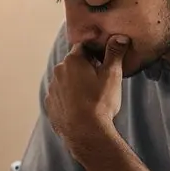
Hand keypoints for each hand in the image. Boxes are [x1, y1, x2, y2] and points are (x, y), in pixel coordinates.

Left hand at [44, 37, 127, 158]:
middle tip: (100, 82)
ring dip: (76, 84)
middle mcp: (58, 71)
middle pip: (74, 63)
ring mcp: (52, 89)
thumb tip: (119, 37)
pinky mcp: (50, 105)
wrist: (86, 133)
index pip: (84, 47)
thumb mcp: (112, 75)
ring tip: (91, 98)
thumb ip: (115, 53)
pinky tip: (81, 108)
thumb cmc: (100, 103)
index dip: (95, 54)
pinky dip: (69, 99)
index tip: (103, 64)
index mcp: (72, 60)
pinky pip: (61, 96)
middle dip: (85, 68)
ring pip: (66, 80)